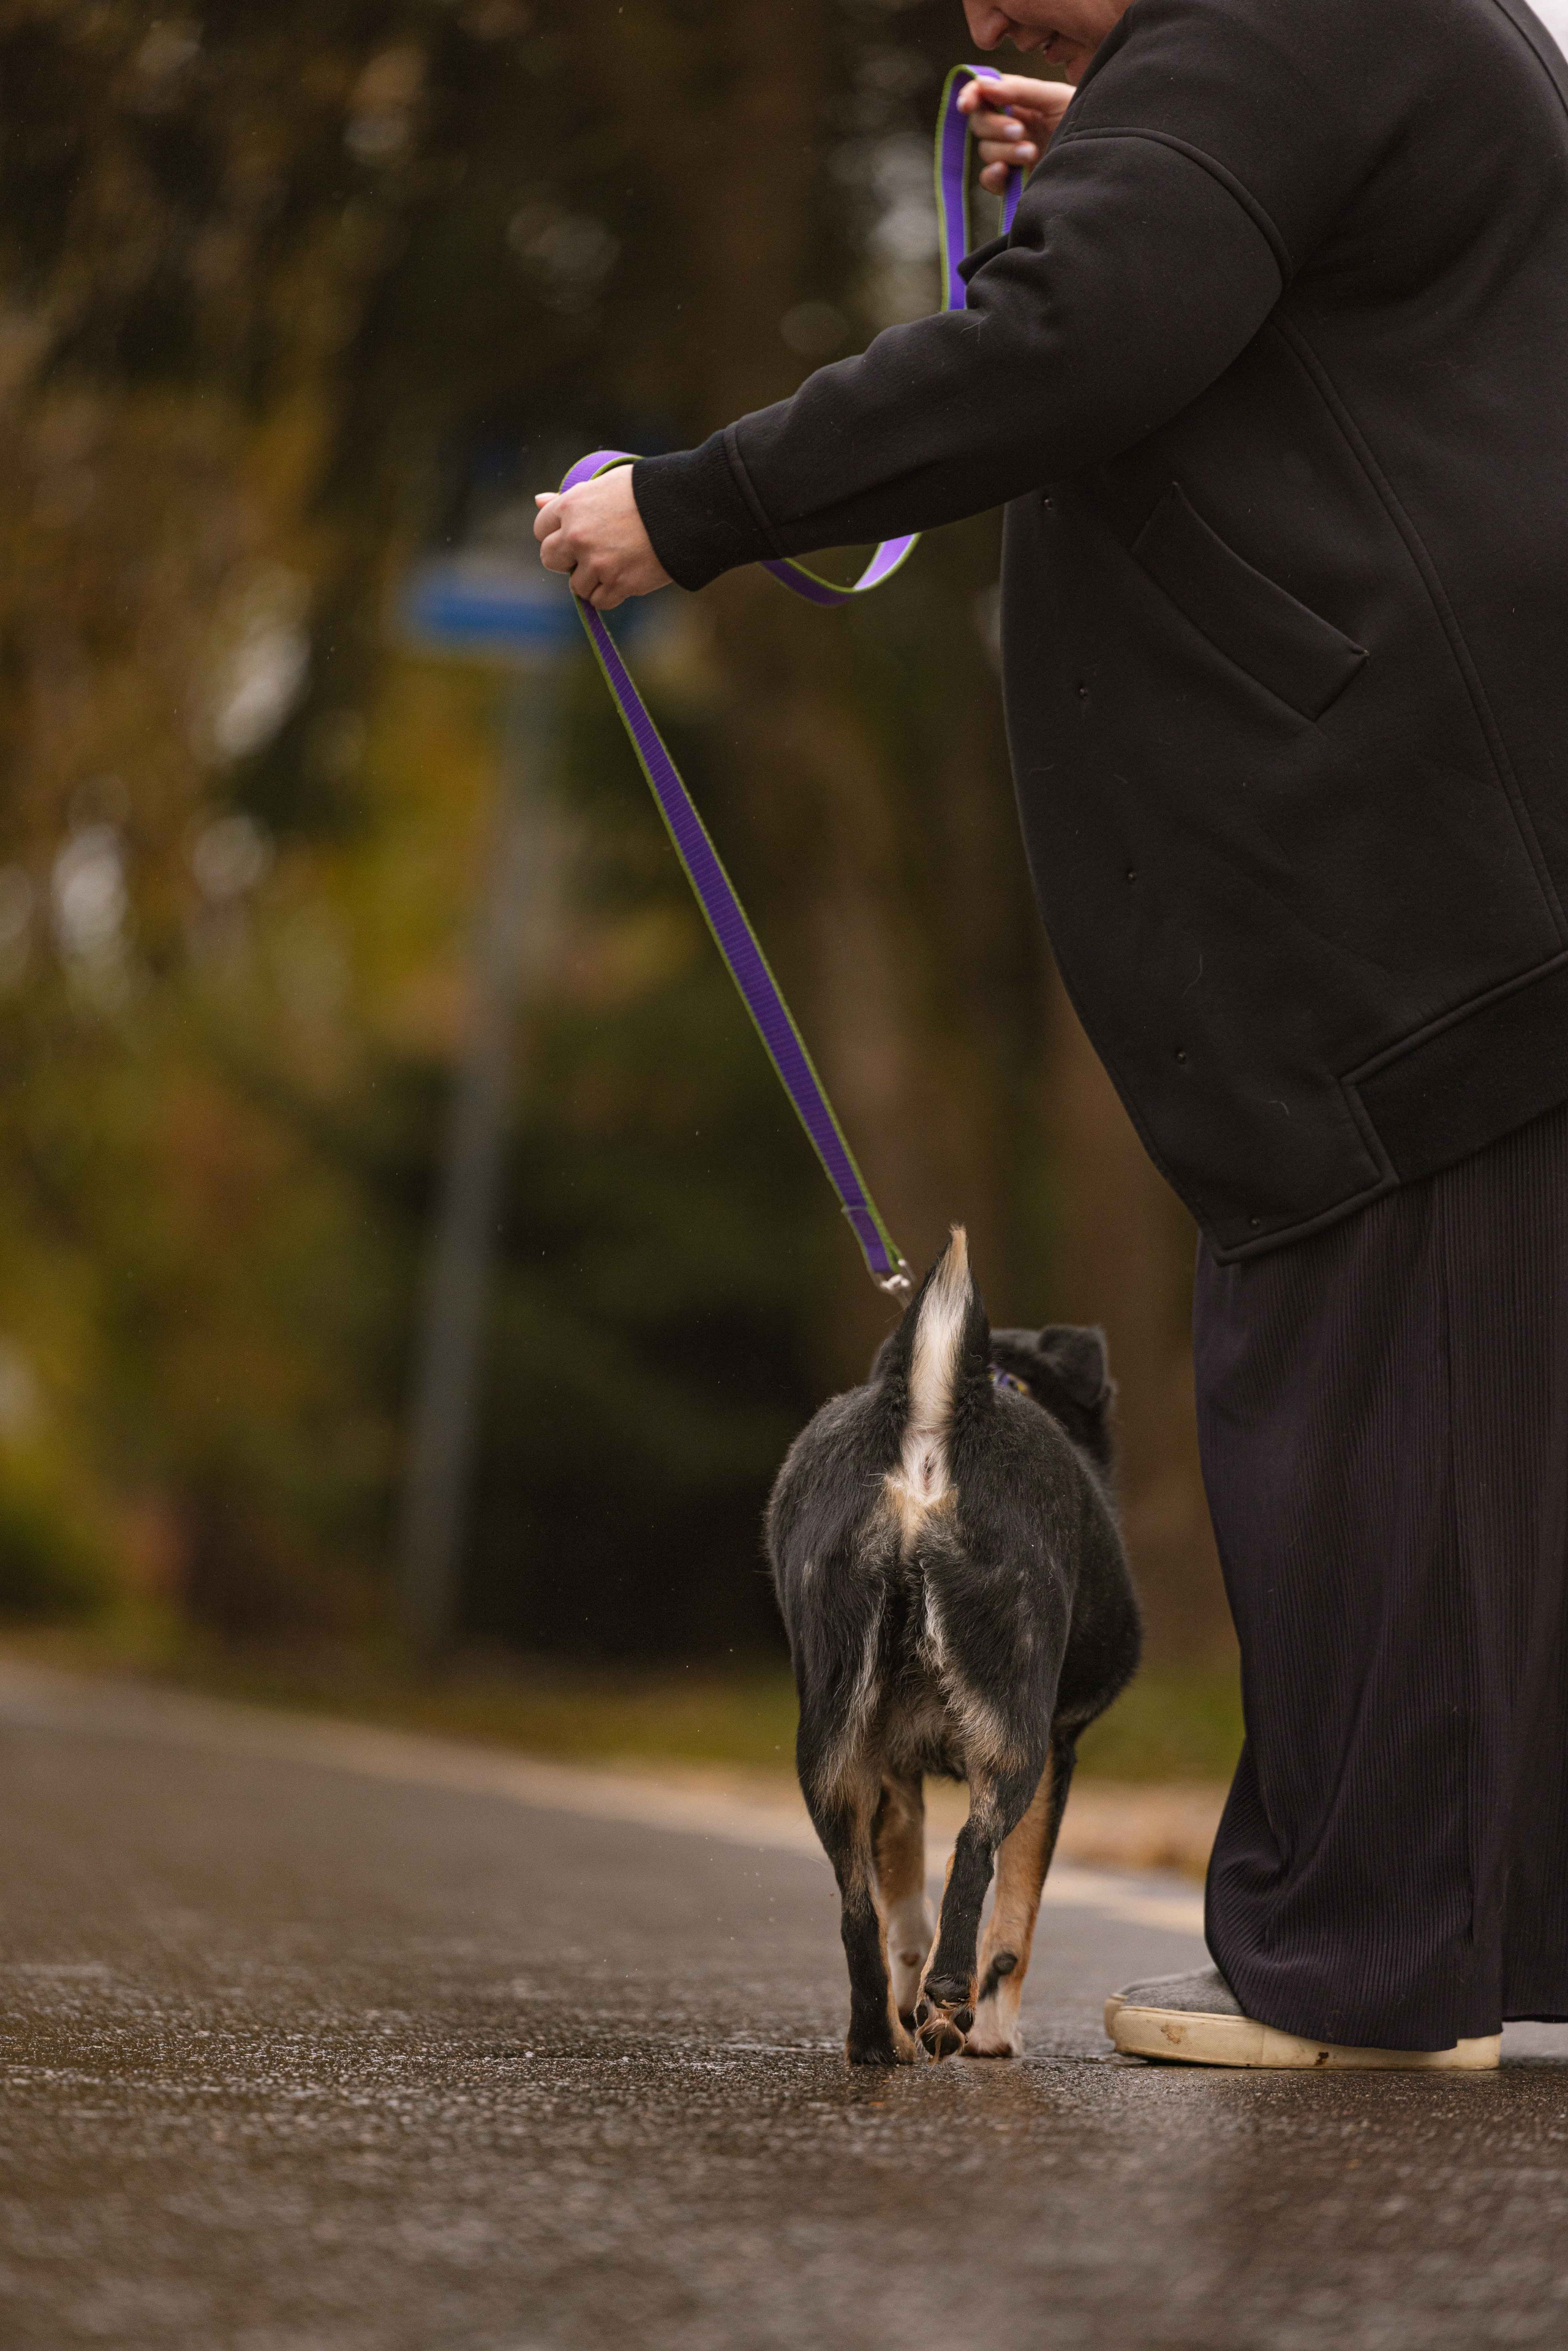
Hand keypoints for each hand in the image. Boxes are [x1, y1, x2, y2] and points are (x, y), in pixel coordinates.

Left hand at [533, 467, 671, 609]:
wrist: (686, 510)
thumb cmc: (646, 492)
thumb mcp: (604, 485)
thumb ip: (570, 498)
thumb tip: (538, 500)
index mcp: (571, 506)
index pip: (541, 528)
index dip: (557, 533)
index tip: (574, 535)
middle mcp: (577, 535)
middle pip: (549, 559)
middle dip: (566, 559)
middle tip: (590, 553)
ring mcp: (597, 563)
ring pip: (576, 585)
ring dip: (592, 579)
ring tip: (617, 562)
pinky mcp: (618, 584)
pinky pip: (599, 601)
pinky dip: (610, 594)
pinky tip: (625, 576)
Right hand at [957, 71, 1075, 191]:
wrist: (1100, 162)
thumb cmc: (1083, 122)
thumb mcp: (1054, 99)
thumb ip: (1019, 90)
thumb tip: (985, 85)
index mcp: (1020, 101)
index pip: (984, 94)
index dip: (971, 96)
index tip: (967, 105)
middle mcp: (1012, 125)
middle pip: (980, 123)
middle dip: (995, 126)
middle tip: (1020, 131)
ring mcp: (1011, 154)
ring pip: (986, 150)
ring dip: (1005, 150)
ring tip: (1032, 152)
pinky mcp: (1013, 182)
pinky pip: (989, 179)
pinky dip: (993, 175)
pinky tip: (1007, 172)